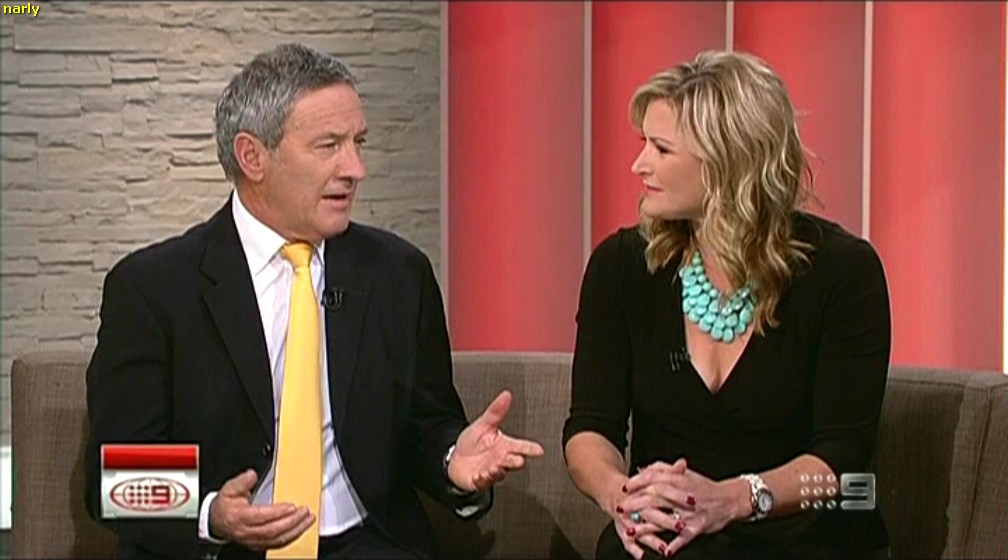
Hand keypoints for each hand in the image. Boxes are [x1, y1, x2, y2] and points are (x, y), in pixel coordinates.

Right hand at [209, 469, 314, 550]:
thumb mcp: (229, 489)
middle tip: (305, 512)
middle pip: (272, 530)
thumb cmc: (225, 506)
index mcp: (239, 517)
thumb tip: (252, 475)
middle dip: (292, 521)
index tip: (292, 506)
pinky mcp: (259, 545)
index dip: (278, 512)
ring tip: (308, 520)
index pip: (261, 516)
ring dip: (296, 530)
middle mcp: (247, 531)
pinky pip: (278, 544)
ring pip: (277, 540)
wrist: (217, 522)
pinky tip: (301, 529)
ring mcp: (253, 540)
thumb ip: (241, 481)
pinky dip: (291, 537)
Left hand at [447, 390, 544, 491]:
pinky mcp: (481, 480)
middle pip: (513, 461)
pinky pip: (483, 481)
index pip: (521, 446)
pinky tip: (479, 475)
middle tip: (518, 460)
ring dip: (498, 470)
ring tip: (496, 467)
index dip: (531, 448)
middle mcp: (501, 459)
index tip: (539, 450)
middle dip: (516, 461)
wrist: (456, 459)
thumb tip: (506, 395)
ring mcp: (492, 471)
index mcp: (505, 445)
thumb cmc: (473, 443)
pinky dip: (482, 479)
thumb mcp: (483, 424)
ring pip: (499, 472)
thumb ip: (496, 411)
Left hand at [621, 461, 747, 556]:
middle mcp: (683, 496)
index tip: (624, 487)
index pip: (654, 479)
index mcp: (679, 480)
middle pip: (656, 498)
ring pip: (665, 519)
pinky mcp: (698, 527)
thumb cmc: (704, 487)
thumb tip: (644, 470)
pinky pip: (684, 538)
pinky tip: (663, 551)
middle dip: (636, 504)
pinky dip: (674, 545)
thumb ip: (664, 470)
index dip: (638, 483)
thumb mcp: (685, 474)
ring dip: (647, 527)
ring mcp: (690, 513)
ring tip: (631, 531)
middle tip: (621, 509)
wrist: (729, 499)